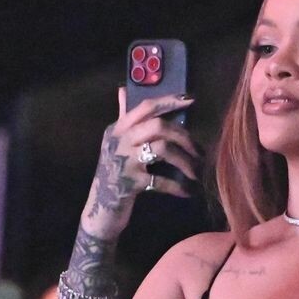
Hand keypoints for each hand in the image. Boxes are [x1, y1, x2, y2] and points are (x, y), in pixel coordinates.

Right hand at [79, 89, 198, 241]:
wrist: (100, 209)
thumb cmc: (113, 173)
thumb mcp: (114, 143)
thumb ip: (123, 117)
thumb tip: (123, 89)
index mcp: (117, 129)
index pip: (145, 107)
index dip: (169, 101)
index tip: (190, 99)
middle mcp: (119, 142)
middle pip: (157, 126)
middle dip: (183, 135)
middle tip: (198, 150)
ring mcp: (124, 162)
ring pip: (162, 148)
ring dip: (184, 160)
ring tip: (196, 171)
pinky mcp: (131, 183)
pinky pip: (161, 180)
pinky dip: (177, 186)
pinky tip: (187, 192)